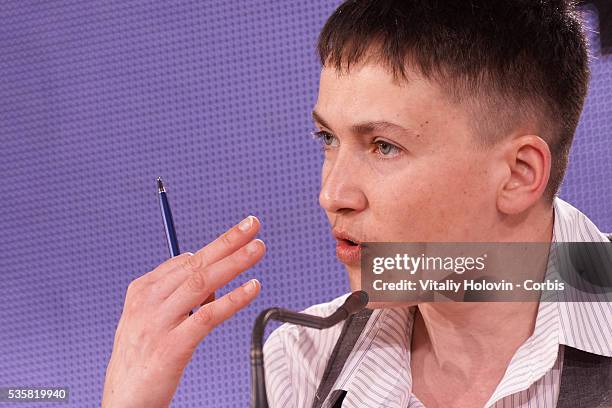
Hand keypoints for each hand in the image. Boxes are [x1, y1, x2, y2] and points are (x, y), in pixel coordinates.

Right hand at [102, 216, 264, 407]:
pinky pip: (207, 316)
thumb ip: (175, 294)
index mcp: (142, 291)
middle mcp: (147, 302)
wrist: (124, 401)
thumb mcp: (150, 318)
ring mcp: (158, 323)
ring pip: (202, 283)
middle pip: (195, 264)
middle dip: (227, 242)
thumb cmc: (141, 357)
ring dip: (234, 263)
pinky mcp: (171, 346)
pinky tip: (252, 288)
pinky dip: (233, 300)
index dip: (216, 247)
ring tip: (257, 249)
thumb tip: (208, 273)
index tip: (240, 235)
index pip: (184, 260)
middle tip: (253, 226)